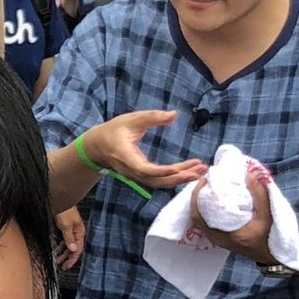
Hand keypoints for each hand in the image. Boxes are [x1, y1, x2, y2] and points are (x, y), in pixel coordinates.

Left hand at [54, 206, 85, 270]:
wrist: (59, 199)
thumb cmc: (64, 210)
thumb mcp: (66, 226)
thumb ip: (69, 238)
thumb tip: (73, 249)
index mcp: (80, 232)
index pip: (78, 249)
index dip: (72, 259)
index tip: (66, 266)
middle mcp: (77, 232)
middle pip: (74, 249)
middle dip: (68, 258)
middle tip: (62, 266)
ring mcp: (71, 230)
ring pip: (69, 245)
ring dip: (63, 253)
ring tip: (57, 260)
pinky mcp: (66, 228)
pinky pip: (65, 240)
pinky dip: (61, 247)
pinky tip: (57, 250)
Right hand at [82, 110, 207, 190]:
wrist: (98, 147)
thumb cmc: (114, 130)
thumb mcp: (132, 119)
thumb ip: (153, 117)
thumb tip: (174, 115)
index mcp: (126, 156)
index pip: (144, 169)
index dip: (160, 171)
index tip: (176, 169)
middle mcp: (132, 170)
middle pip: (157, 180)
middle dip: (179, 176)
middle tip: (199, 169)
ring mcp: (137, 176)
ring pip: (160, 183)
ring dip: (181, 178)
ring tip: (200, 170)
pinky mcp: (142, 176)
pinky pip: (160, 181)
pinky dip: (175, 178)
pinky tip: (190, 172)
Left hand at [190, 171, 274, 263]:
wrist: (270, 255)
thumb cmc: (268, 238)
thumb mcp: (267, 215)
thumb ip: (259, 195)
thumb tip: (249, 175)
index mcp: (222, 236)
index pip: (198, 216)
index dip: (196, 196)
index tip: (204, 180)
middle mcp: (216, 238)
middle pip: (196, 215)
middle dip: (198, 195)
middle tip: (205, 178)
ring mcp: (217, 238)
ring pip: (201, 217)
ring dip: (201, 200)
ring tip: (208, 184)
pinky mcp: (221, 235)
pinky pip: (207, 220)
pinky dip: (207, 207)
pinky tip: (213, 196)